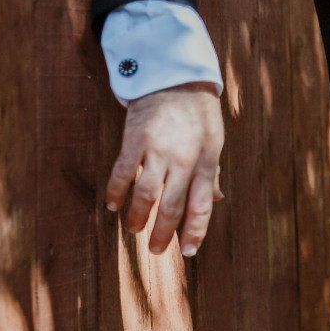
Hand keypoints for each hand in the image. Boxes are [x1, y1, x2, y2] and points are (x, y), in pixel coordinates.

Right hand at [106, 81, 225, 256]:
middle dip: (163, 233)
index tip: (187, 252)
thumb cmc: (198, 113)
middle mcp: (183, 160)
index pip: (201, 205)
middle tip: (156, 251)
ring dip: (138, 217)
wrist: (175, 78)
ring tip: (134, 230)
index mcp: (206, 162)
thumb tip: (216, 200)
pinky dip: (116, 192)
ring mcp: (157, 151)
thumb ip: (212, 172)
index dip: (195, 231)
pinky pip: (122, 173)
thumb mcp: (215, 141)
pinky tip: (112, 206)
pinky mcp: (134, 141)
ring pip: (146, 194)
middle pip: (172, 206)